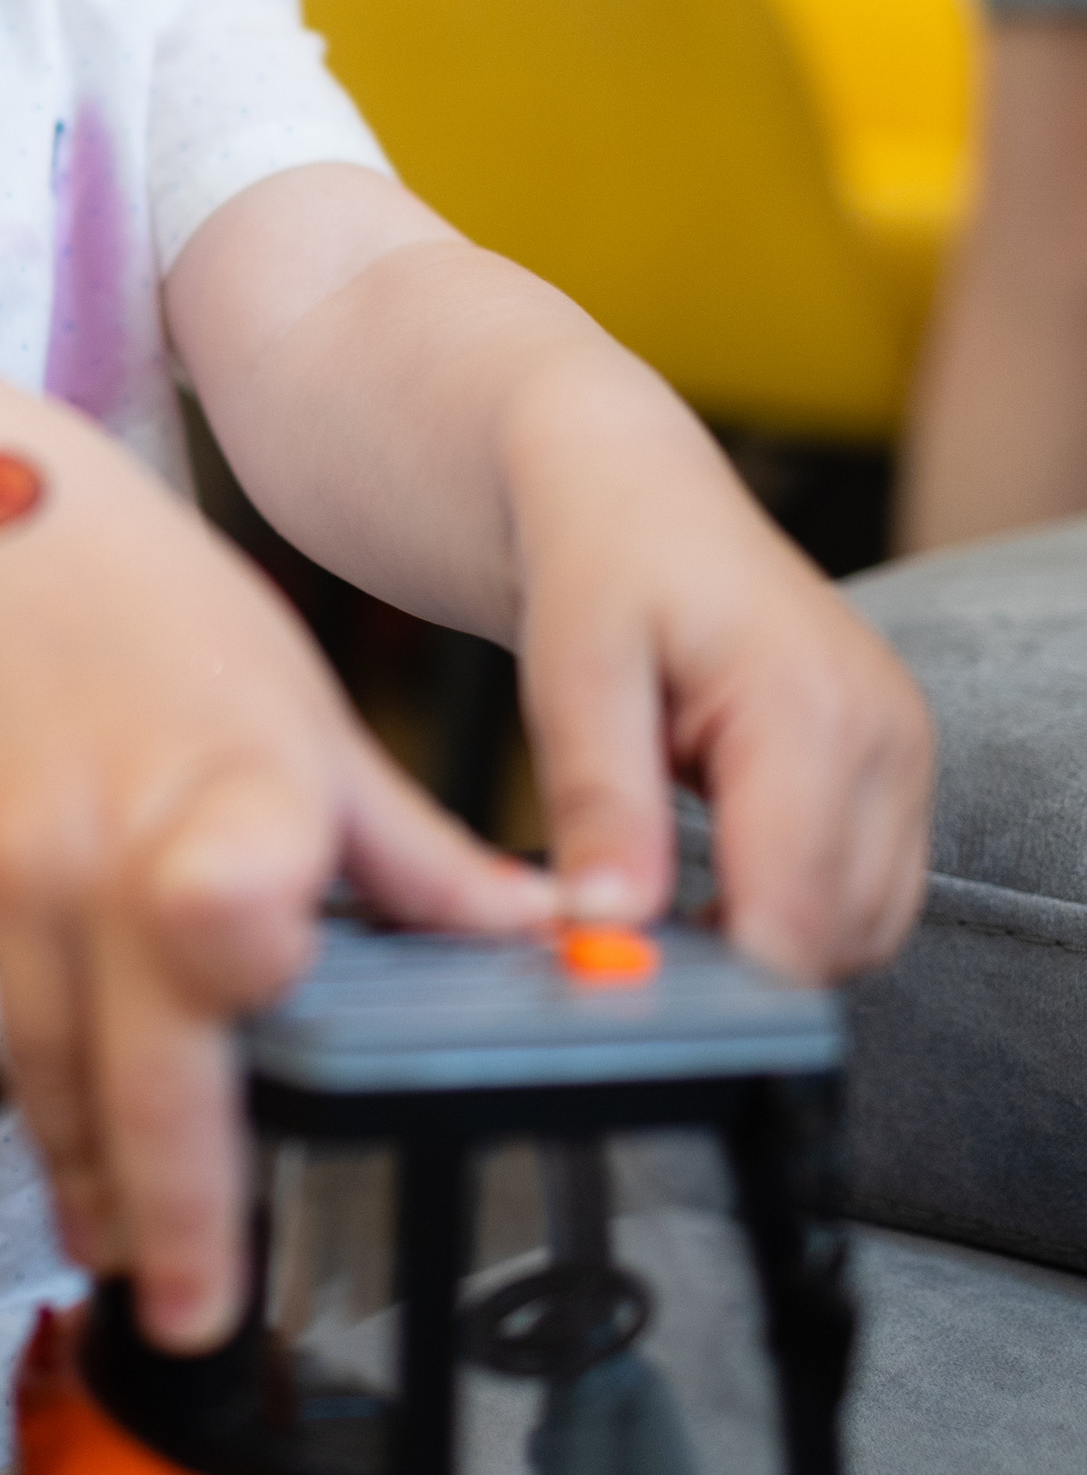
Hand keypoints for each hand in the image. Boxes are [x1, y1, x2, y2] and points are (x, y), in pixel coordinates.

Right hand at [0, 470, 553, 1350]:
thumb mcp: (326, 731)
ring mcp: (6, 860)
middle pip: (142, 1049)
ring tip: (103, 1253)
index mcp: (244, 798)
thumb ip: (421, 863)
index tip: (280, 1094)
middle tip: (190, 1311)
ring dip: (71, 1173)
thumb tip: (551, 943)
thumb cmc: (182, 637)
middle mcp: (116, 839)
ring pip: (39, 1058)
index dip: (249, 975)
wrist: (13, 545)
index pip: (241, 906)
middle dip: (170, 1204)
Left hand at [508, 376, 930, 978]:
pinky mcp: (898, 766)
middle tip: (633, 932)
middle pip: (840, 938)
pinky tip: (716, 873)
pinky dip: (799, 910)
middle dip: (739, 963)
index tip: (629, 979)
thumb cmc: (599, 565)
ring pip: (866, 930)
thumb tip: (609, 923)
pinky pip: (870, 891)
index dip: (717, 975)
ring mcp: (903, 751)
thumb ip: (599, 801)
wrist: (635, 494)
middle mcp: (883, 734)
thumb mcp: (572, 675)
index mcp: (808, 709)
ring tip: (665, 888)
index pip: (797, 915)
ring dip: (771, 941)